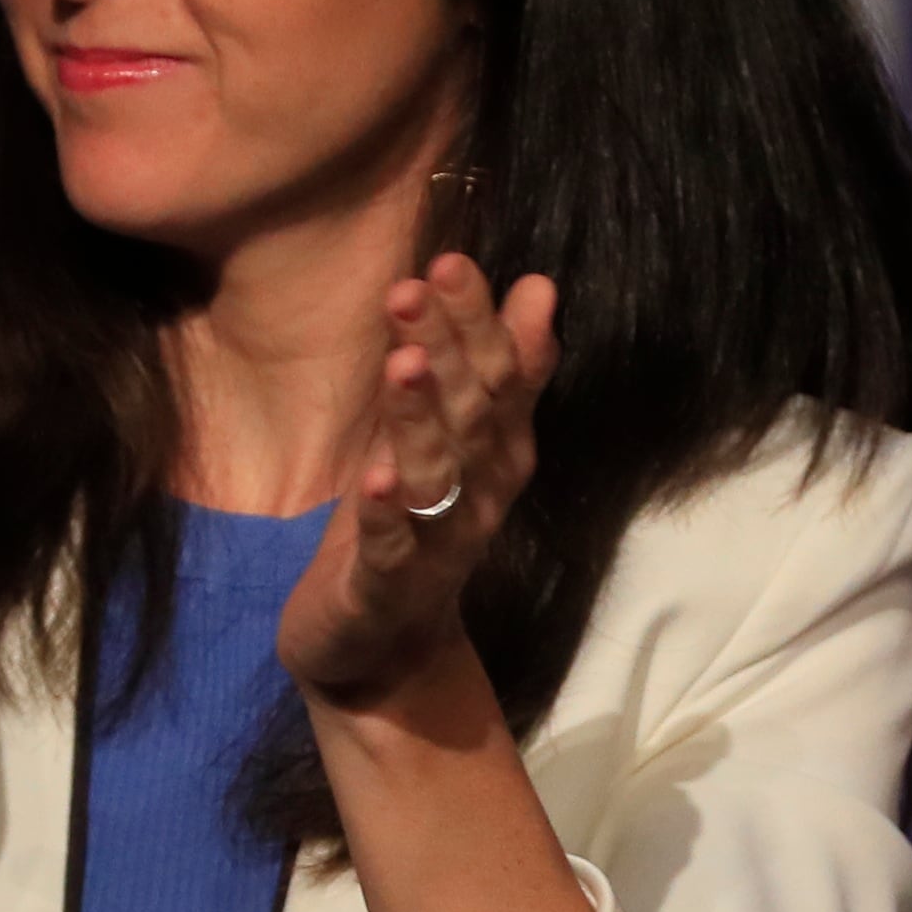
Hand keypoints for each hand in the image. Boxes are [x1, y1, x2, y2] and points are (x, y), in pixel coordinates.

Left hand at [279, 255, 561, 712]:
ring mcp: (437, 543)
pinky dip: (384, 513)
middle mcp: (480, 495)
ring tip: (403, 363)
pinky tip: (372, 477)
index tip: (452, 260)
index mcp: (496, 453)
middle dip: (450, 349)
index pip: (500, 377)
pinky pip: (392, 548)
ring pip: (436, 474)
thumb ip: (489, 366)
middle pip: (474, 415)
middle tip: (422, 284)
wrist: (379, 650)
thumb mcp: (450, 438)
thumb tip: (538, 286)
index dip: (478, 322)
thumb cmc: (408, 524)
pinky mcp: (388, 588)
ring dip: (421, 419)